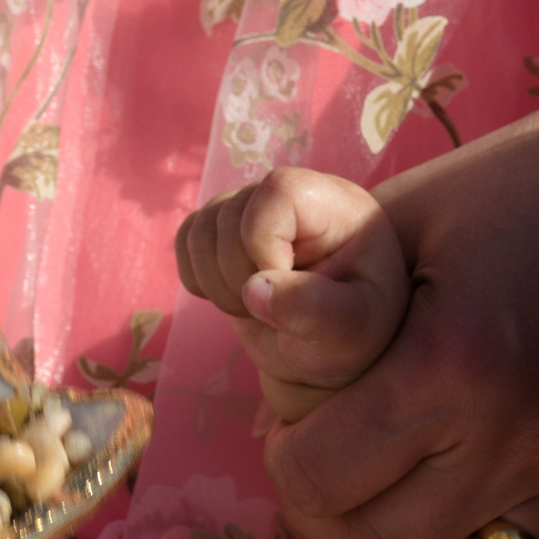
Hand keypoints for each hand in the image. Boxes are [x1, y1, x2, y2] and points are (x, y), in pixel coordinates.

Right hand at [175, 167, 409, 424]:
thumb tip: (255, 289)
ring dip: (218, 286)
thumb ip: (316, 311)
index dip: (267, 246)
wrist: (329, 345)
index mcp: (334, 205)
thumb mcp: (352, 330)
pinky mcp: (220, 229)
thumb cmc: (353, 333)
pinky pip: (184, 241)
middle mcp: (288, 195)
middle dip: (242, 279)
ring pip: (199, 231)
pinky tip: (236, 299)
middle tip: (278, 313)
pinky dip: (198, 280)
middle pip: (230, 218)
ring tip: (259, 309)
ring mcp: (249, 207)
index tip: (292, 287)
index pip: (278, 193)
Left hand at [247, 102, 538, 538]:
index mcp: (454, 365)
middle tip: (318, 488)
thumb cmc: (511, 187)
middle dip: (327, 529)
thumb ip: (321, 288)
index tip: (285, 433)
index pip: (320, 478)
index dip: (283, 463)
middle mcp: (523, 438)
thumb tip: (249, 328)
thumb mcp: (397, 218)